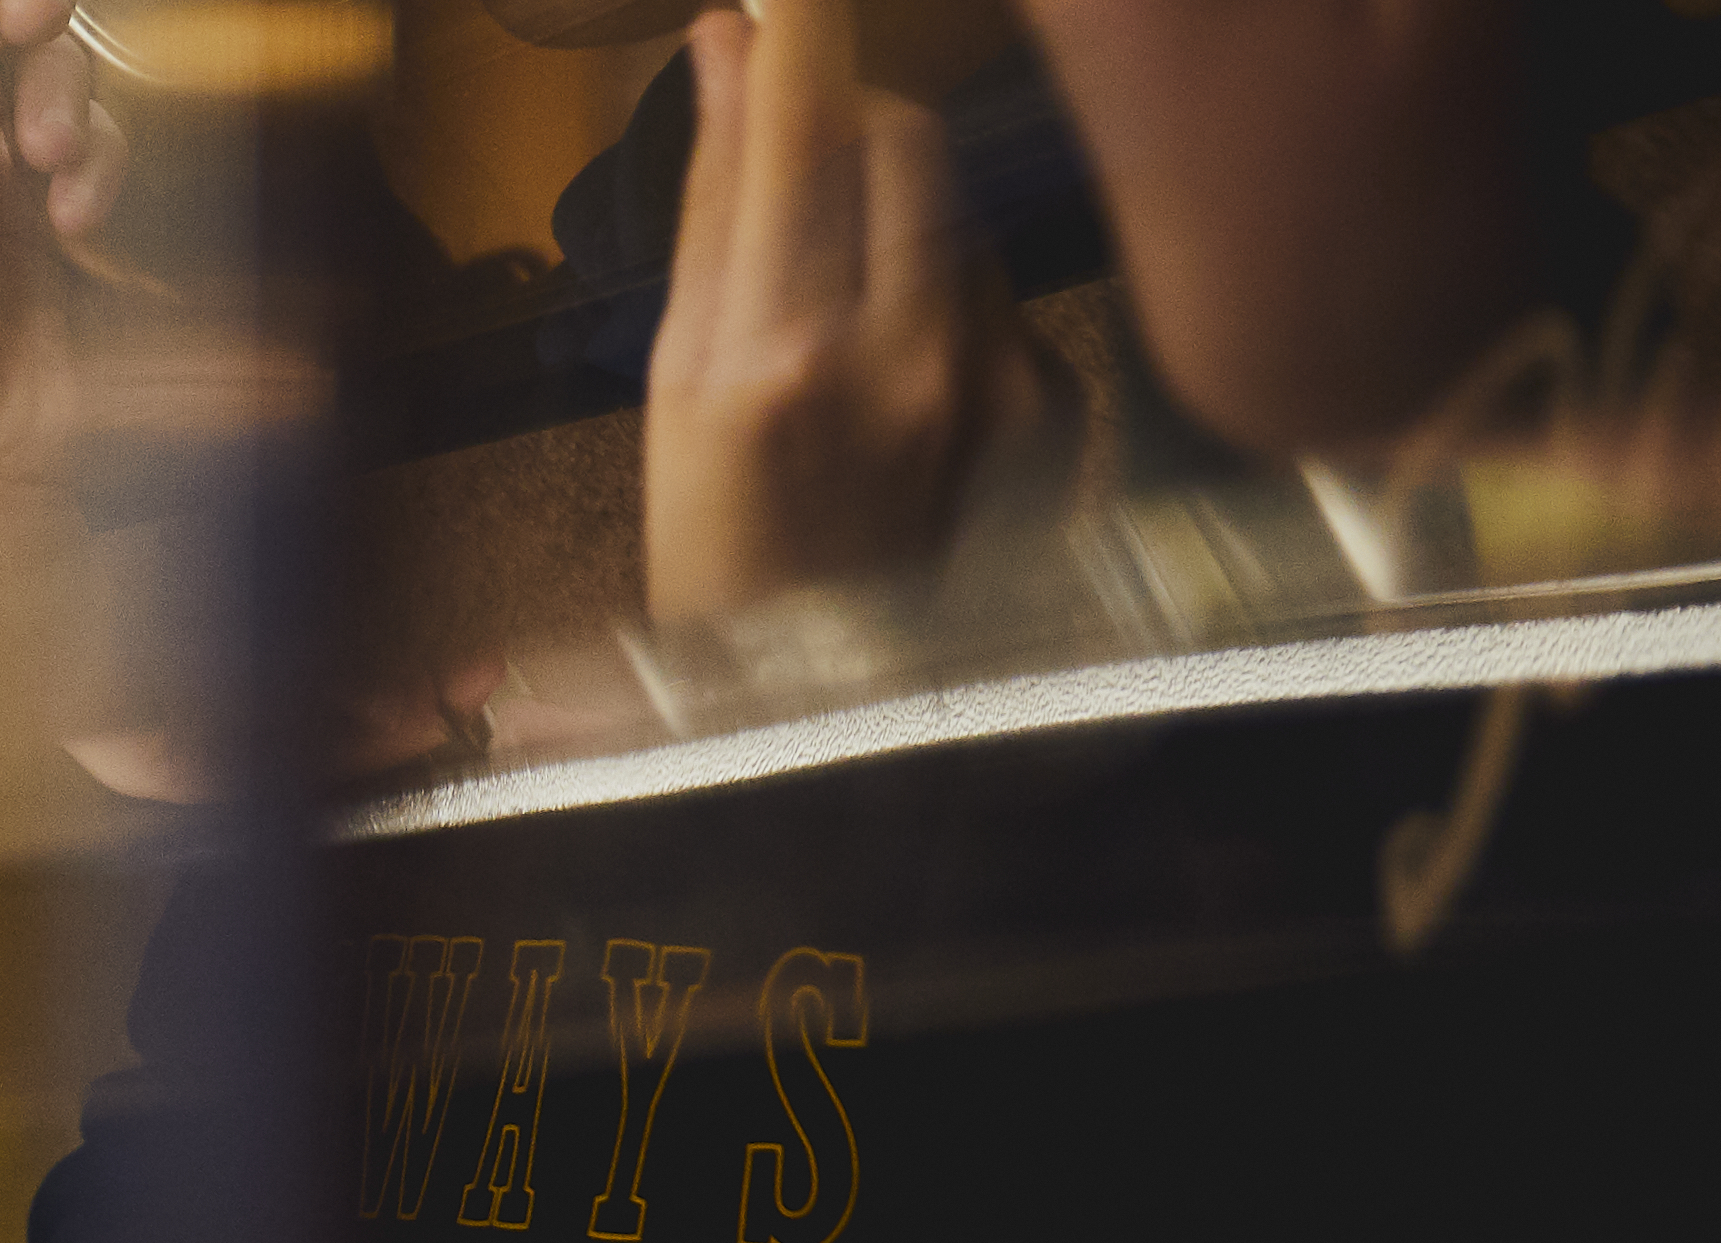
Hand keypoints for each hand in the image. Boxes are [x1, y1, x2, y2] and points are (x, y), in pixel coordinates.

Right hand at [641, 0, 1055, 627]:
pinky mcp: (1047, 398)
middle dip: (845, 116)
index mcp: (776, 356)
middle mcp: (898, 359)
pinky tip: (901, 384)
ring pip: (951, 205)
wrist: (822, 696)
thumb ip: (713, 202)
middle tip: (792, 149)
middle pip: (897, 135)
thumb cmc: (716, 549)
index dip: (806, 20)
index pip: (804, 118)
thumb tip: (729, 44)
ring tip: (836, 319)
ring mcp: (988, 382)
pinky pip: (996, 282)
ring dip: (895, 215)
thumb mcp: (674, 383)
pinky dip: (945, 296)